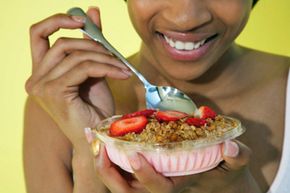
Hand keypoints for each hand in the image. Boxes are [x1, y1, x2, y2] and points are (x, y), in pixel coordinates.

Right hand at [25, 7, 130, 145]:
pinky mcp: (55, 93)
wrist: (98, 135)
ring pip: (76, 56)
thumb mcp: (93, 70)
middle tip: (116, 56)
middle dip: (94, 46)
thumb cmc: (95, 107)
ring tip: (122, 67)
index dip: (57, 21)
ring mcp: (42, 87)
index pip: (38, 35)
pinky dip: (106, 68)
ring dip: (105, 58)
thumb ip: (90, 42)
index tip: (82, 21)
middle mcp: (35, 79)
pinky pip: (84, 68)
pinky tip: (121, 74)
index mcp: (40, 73)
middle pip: (62, 44)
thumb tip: (91, 11)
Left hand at [85, 129, 260, 192]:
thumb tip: (231, 147)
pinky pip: (118, 168)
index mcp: (177, 186)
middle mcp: (158, 186)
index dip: (146, 175)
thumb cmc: (221, 171)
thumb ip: (236, 157)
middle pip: (126, 190)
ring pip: (117, 180)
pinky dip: (106, 154)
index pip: (158, 188)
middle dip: (109, 172)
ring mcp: (147, 180)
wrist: (214, 176)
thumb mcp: (233, 166)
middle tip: (99, 147)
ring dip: (102, 162)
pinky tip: (98, 136)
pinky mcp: (142, 170)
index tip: (135, 155)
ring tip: (92, 138)